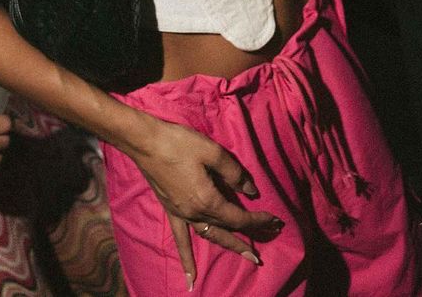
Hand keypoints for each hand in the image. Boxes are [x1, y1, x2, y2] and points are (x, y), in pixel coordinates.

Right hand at [128, 118, 283, 287]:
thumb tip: (251, 191)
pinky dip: (187, 260)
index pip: (239, 217)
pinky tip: (191, 278)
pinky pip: (181, 240)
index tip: (275, 219)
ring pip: (211, 236)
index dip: (258, 219)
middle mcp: (195, 214)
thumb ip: (234, 173)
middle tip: (270, 238)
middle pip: (228, 229)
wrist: (146, 143)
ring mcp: (182, 215)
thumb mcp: (213, 151)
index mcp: (207, 200)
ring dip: (230, 245)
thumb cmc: (180, 143)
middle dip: (250, 235)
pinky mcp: (171, 212)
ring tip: (248, 255)